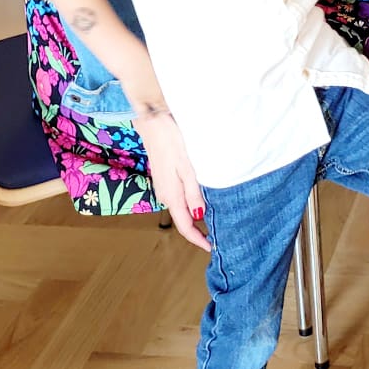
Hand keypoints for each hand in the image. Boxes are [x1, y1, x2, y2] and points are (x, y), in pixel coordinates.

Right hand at [136, 108, 209, 250]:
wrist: (152, 120)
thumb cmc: (172, 140)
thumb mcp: (188, 167)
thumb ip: (194, 193)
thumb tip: (200, 218)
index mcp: (171, 195)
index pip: (184, 225)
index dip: (197, 239)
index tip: (212, 248)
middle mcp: (165, 194)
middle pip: (182, 219)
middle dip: (197, 230)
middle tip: (216, 236)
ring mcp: (164, 185)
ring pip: (181, 207)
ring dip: (194, 217)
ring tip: (212, 221)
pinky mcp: (165, 176)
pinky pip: (179, 196)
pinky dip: (190, 203)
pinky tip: (200, 199)